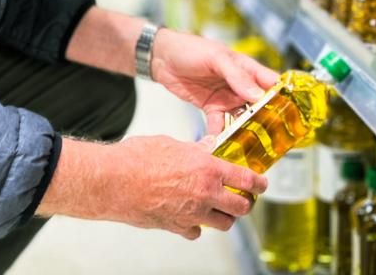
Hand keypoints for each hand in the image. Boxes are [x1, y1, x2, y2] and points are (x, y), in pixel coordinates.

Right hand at [38, 136, 267, 239]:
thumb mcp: (171, 144)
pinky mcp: (177, 227)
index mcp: (207, 168)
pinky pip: (196, 232)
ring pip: (223, 223)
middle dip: (245, 203)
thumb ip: (194, 150)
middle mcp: (205, 193)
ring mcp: (192, 214)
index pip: (246, 179)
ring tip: (218, 208)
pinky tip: (190, 216)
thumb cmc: (137, 159)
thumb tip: (207, 148)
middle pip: (241, 207)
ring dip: (224, 216)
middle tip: (242, 198)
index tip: (262, 184)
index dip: (260, 183)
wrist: (113, 181)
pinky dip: (196, 226)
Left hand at [150, 29, 280, 135]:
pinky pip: (220, 125)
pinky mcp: (211, 108)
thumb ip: (237, 76)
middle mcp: (240, 85)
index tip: (293, 116)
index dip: (284, 98)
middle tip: (274, 140)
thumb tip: (258, 95)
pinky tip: (222, 146)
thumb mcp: (216, 58)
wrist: (161, 56)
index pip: (271, 83)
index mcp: (246, 68)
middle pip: (260, 106)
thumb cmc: (189, 48)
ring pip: (242, 119)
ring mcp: (226, 98)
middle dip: (267, 122)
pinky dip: (221, 136)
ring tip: (250, 148)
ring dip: (245, 132)